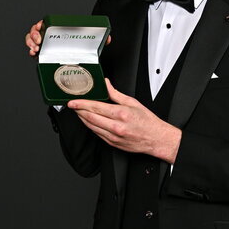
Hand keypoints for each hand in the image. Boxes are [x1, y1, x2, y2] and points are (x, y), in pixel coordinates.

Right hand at [24, 21, 111, 56]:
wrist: (80, 60)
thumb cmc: (83, 49)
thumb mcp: (91, 42)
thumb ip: (101, 39)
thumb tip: (108, 38)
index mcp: (60, 29)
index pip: (47, 23)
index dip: (41, 24)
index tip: (42, 27)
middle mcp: (51, 36)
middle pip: (36, 31)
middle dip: (34, 34)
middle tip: (39, 41)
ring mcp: (46, 46)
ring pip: (32, 40)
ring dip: (30, 42)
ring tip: (35, 49)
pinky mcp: (44, 55)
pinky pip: (33, 51)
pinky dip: (31, 51)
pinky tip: (34, 54)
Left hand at [67, 78, 181, 163]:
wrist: (155, 139)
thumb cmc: (147, 121)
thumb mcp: (133, 103)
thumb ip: (116, 94)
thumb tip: (106, 84)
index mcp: (121, 114)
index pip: (95, 107)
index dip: (81, 104)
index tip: (73, 101)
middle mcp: (116, 127)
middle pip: (90, 117)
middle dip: (79, 111)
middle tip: (72, 105)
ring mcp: (113, 136)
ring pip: (91, 127)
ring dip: (83, 119)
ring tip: (78, 112)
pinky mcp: (112, 143)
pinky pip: (97, 134)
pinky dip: (91, 127)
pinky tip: (88, 122)